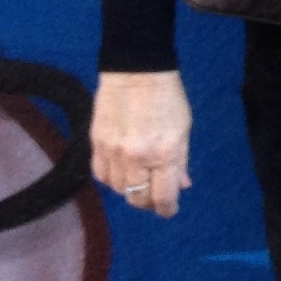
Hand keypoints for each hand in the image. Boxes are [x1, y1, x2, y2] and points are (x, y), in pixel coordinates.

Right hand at [91, 70, 193, 217]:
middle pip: (138, 198)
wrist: (136, 70)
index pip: (162, 196)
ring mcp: (114, 151)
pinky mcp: (96, 143)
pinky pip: (100, 174)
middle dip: (148, 201)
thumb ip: (181, 160)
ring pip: (117, 189)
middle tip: (154, 195)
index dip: (166, 209)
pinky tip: (120, 170)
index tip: (168, 210)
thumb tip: (182, 185)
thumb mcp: (183, 128)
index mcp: (164, 153)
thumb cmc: (167, 97)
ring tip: (138, 179)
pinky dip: (111, 178)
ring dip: (129, 190)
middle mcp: (137, 157)